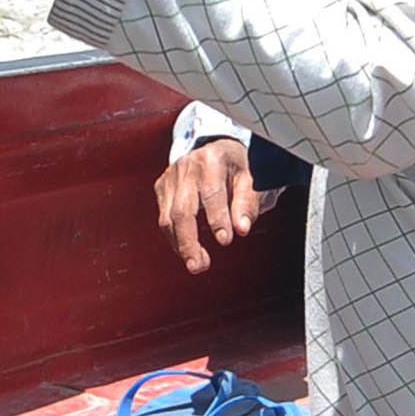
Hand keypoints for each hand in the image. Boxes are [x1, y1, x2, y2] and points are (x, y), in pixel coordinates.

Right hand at [156, 137, 269, 272]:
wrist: (218, 150)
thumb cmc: (238, 168)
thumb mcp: (252, 180)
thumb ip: (247, 204)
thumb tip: (241, 228)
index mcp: (212, 158)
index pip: (211, 193)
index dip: (218, 218)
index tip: (226, 241)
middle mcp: (186, 166)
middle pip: (182, 210)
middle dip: (189, 242)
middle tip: (199, 266)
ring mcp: (171, 177)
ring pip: (168, 217)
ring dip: (181, 245)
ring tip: (197, 264)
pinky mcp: (162, 187)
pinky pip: (164, 217)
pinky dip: (175, 237)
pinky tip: (187, 249)